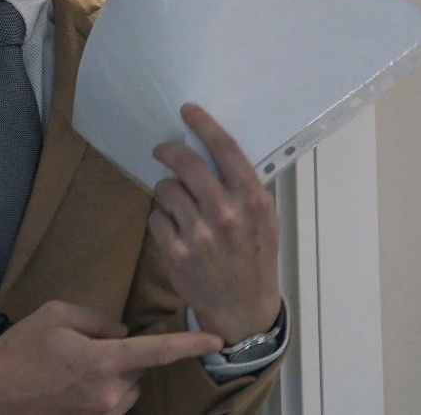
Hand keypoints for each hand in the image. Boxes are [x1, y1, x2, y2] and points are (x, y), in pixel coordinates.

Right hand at [0, 300, 221, 413]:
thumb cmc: (21, 348)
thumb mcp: (57, 315)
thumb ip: (98, 320)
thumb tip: (122, 333)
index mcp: (102, 362)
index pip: (156, 352)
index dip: (189, 345)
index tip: (217, 341)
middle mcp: (110, 393)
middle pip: (140, 368)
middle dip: (124, 353)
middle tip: (85, 344)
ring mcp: (102, 413)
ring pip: (128, 386)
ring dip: (115, 372)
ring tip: (74, 365)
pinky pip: (114, 400)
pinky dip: (104, 386)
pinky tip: (73, 380)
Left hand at [148, 103, 280, 343]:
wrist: (243, 309)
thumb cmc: (255, 258)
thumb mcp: (265, 219)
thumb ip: (243, 187)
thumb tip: (215, 150)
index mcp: (252, 200)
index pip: (225, 149)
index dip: (204, 124)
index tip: (188, 110)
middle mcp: (225, 213)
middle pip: (186, 163)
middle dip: (169, 151)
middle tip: (163, 150)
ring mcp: (198, 233)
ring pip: (166, 189)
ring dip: (166, 190)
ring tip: (176, 202)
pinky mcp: (175, 252)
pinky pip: (155, 218)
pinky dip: (161, 220)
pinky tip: (174, 231)